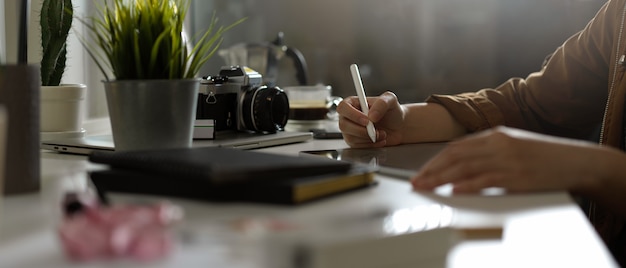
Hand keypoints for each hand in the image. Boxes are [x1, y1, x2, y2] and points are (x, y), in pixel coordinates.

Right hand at [337, 91, 404, 147]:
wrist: (399, 127)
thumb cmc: (392, 112)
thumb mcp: (391, 100)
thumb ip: (382, 103)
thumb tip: (371, 115)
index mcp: (353, 103)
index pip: (343, 107)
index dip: (352, 115)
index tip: (367, 120)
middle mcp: (348, 117)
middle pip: (343, 125)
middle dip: (361, 130)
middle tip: (374, 130)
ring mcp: (350, 130)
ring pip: (350, 137)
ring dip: (368, 138)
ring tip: (382, 134)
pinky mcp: (354, 142)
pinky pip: (357, 146)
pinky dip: (370, 144)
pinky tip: (379, 140)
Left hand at [411, 126, 615, 193]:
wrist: (577, 161)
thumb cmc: (544, 156)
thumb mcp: (513, 146)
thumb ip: (489, 151)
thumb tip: (463, 163)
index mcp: (495, 135)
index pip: (457, 147)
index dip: (435, 160)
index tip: (421, 172)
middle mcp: (498, 144)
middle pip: (456, 156)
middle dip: (432, 170)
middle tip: (416, 182)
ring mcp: (507, 159)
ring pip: (466, 168)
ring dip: (441, 178)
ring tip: (426, 186)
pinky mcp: (517, 175)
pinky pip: (486, 180)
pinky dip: (467, 185)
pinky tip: (454, 189)